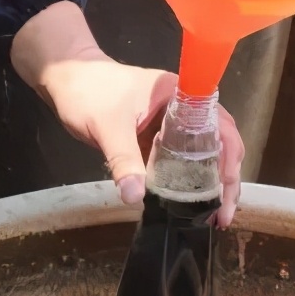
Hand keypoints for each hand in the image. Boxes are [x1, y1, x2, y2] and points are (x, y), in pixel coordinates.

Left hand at [12, 1, 243, 226]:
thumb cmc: (87, 92)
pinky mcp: (158, 139)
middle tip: (222, 215)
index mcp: (183, 96)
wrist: (64, 79)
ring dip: (212, 184)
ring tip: (214, 216)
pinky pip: (182, 162)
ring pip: (205, 155)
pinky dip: (190, 183)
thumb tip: (135, 196)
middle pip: (221, 144)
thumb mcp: (106, 125)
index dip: (230, 159)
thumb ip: (122, 159)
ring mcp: (173, 126)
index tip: (226, 190)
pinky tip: (192, 206)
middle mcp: (186, 110)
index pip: (222, 127)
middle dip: (227, 180)